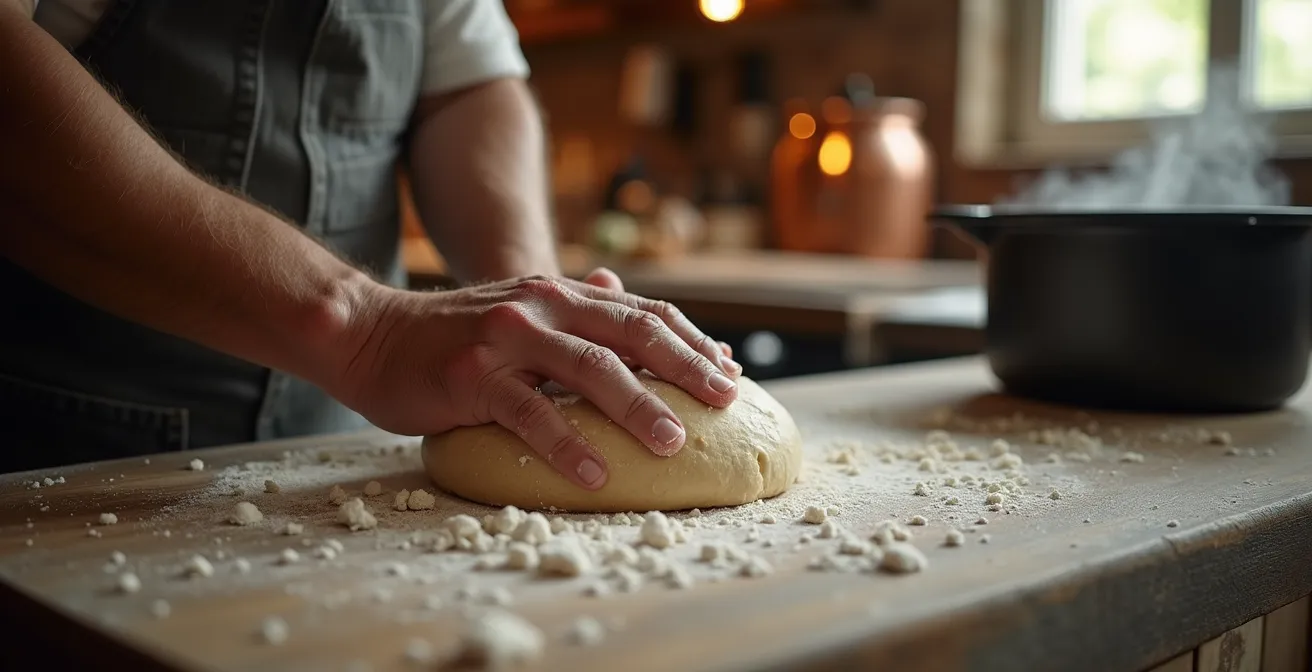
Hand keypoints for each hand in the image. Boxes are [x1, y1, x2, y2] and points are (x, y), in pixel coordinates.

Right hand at [332, 274, 742, 490]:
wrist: (370, 333)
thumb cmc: (454, 335)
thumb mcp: (522, 310)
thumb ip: (578, 312)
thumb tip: (638, 308)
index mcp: (561, 293)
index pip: (643, 314)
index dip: (691, 341)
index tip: (730, 372)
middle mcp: (542, 305)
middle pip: (631, 333)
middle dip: (685, 366)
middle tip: (725, 400)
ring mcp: (507, 339)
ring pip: (588, 370)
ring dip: (638, 406)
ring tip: (674, 443)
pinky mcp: (473, 377)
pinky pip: (530, 413)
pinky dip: (566, 444)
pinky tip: (596, 474)